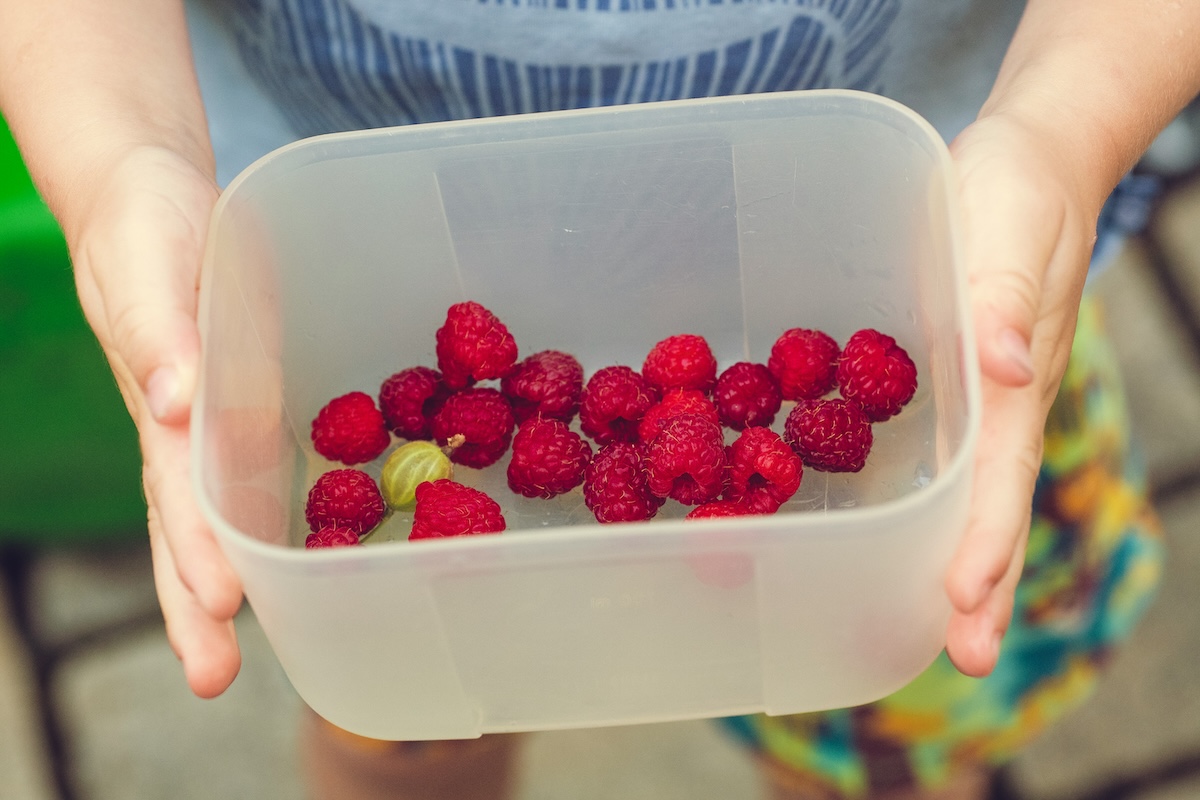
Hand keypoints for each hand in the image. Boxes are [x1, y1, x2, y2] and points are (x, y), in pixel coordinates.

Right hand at [69, 145, 243, 696]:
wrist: (153, 199)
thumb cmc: (141, 229)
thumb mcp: (147, 266)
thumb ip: (158, 334)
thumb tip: (174, 405)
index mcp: (161, 407)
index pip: (178, 496)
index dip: (194, 553)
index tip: (217, 607)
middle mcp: (189, 433)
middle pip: (191, 532)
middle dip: (197, 606)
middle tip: (214, 679)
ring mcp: (218, 424)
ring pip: (226, 515)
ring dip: (241, 581)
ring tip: (242, 654)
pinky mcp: (250, 402)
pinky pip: (264, 470)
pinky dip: (280, 518)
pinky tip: (306, 557)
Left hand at [940, 113, 1097, 676]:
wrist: (1027, 159)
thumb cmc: (1016, 189)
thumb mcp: (1004, 229)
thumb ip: (1000, 297)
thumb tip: (999, 368)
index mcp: (1012, 379)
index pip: (1001, 476)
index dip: (984, 541)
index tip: (961, 601)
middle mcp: (998, 403)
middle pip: (990, 508)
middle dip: (980, 585)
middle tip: (964, 663)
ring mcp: (978, 397)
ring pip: (968, 494)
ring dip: (954, 562)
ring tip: (937, 632)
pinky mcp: (950, 378)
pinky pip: (943, 456)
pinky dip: (931, 508)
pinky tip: (900, 536)